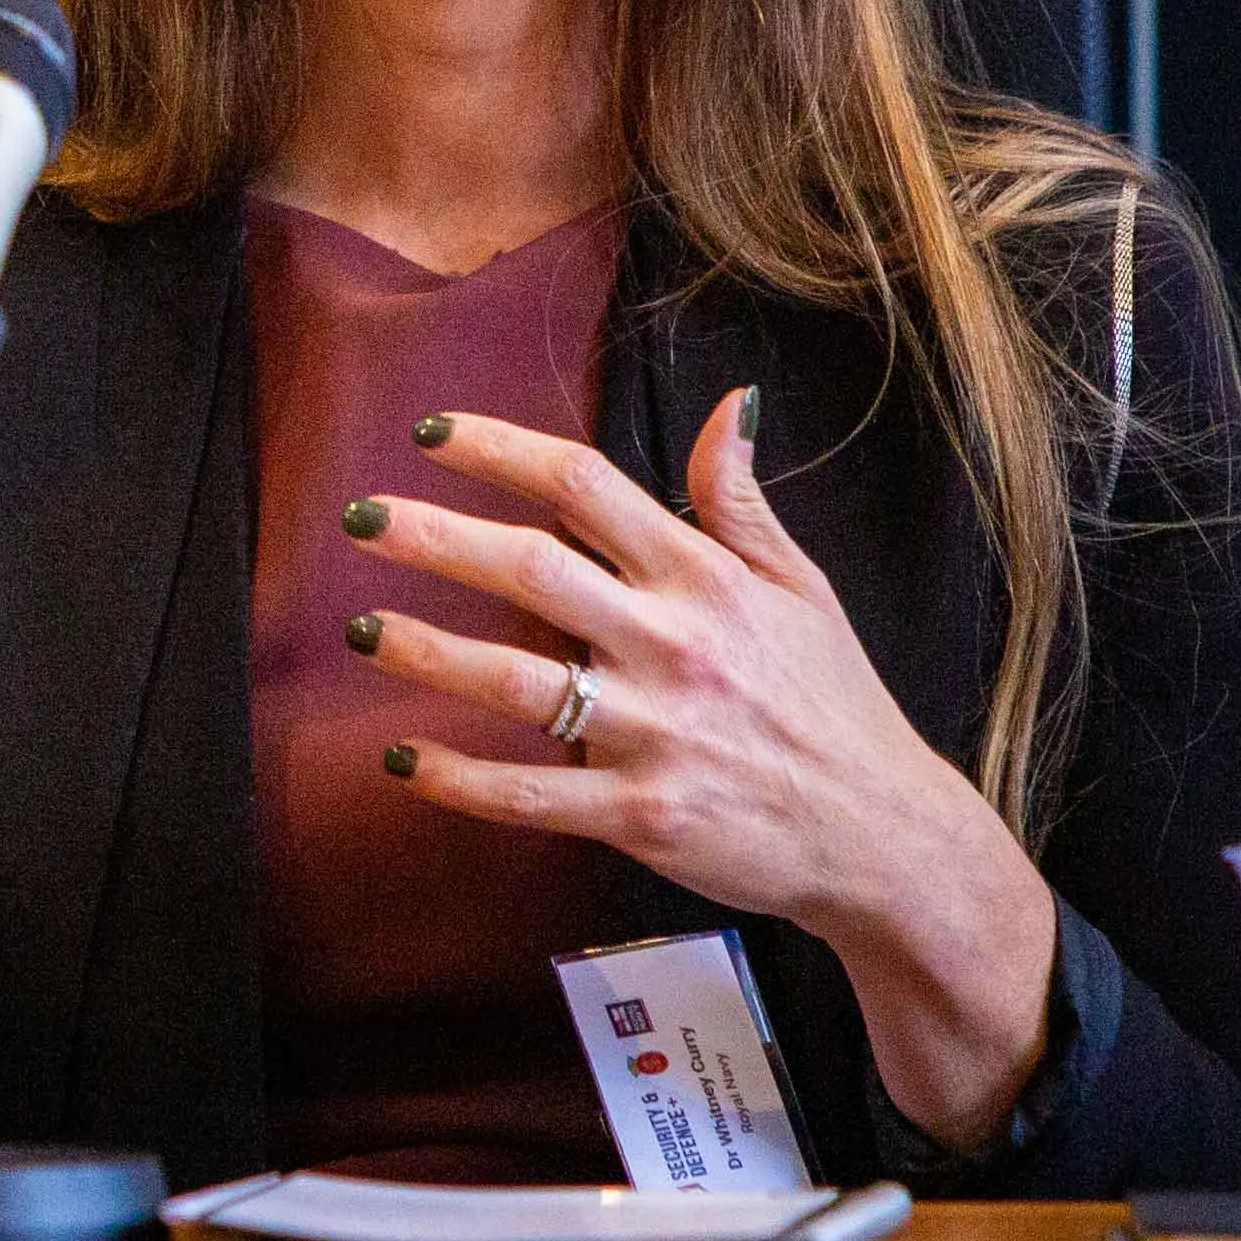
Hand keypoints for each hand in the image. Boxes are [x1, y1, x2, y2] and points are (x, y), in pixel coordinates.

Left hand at [340, 392, 1059, 1150]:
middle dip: (435, 536)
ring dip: (425, 650)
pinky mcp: (641, 815)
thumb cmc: (835, 705)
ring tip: (358, 629)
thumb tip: (731, 404)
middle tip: (360, 516)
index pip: (586, 488)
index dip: (501, 451)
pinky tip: (401, 758)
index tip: (433, 434)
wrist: (883, 836)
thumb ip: (743, 502)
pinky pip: (528, 794)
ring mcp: (654, 732)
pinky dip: (458, 779)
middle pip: (531, 569)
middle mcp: (673, 644)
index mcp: (706, 579)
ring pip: (514, 681)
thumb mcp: (805, 588)